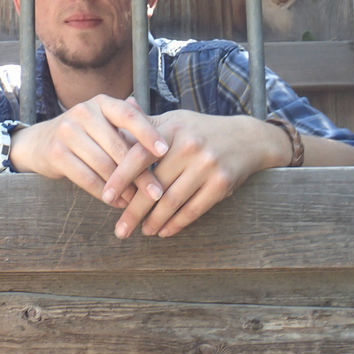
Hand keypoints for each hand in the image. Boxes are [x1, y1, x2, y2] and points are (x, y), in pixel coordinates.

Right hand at [9, 94, 168, 208]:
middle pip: (118, 147)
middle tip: (157, 193)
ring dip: (123, 188)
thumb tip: (166, 134)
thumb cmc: (84, 134)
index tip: (165, 151)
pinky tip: (115, 202)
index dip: (148, 133)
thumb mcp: (105, 123)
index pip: (129, 116)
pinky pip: (86, 177)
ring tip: (136, 202)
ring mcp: (67, 131)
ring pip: (104, 165)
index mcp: (101, 103)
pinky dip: (103, 193)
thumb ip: (132, 127)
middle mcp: (83, 112)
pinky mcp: (56, 153)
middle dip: (140, 173)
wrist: (40, 142)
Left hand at [106, 111, 286, 238]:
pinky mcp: (221, 184)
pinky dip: (176, 224)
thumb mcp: (174, 121)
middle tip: (120, 229)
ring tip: (142, 232)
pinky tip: (164, 231)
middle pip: (154, 184)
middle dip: (134, 210)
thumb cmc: (199, 131)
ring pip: (172, 201)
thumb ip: (143, 127)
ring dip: (154, 221)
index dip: (120, 178)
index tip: (106, 197)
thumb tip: (110, 132)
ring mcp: (207, 165)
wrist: (246, 138)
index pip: (138, 155)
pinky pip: (193, 210)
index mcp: (172, 129)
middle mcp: (189, 146)